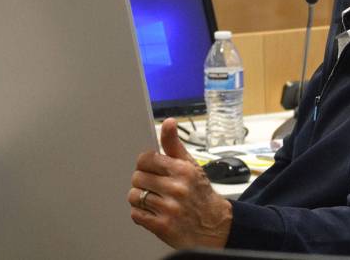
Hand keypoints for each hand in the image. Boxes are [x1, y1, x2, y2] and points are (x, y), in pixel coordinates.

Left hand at [128, 118, 231, 248]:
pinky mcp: (162, 227)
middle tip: (153, 185)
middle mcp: (176, 189)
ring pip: (134, 196)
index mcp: (182, 170)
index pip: (146, 159)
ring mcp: (169, 209)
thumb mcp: (190, 164)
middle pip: (137, 177)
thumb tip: (168, 122)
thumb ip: (174, 144)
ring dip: (140, 197)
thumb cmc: (199, 192)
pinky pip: (136, 214)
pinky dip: (140, 213)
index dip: (145, 163)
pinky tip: (152, 211)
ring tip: (153, 198)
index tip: (150, 167)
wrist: (214, 224)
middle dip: (142, 181)